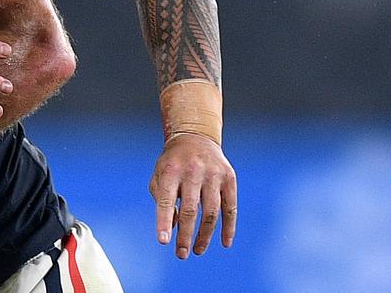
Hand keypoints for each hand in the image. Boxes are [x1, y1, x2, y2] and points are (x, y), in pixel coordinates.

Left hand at [149, 132, 237, 258]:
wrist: (195, 137)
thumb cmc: (172, 163)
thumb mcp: (159, 174)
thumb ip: (162, 199)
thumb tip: (174, 227)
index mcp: (171, 170)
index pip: (166, 200)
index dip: (164, 222)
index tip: (163, 241)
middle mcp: (193, 172)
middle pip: (191, 210)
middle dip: (186, 236)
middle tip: (181, 254)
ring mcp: (213, 175)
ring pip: (211, 212)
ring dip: (205, 235)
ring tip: (197, 250)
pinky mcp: (229, 179)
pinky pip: (231, 208)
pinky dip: (229, 227)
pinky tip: (224, 243)